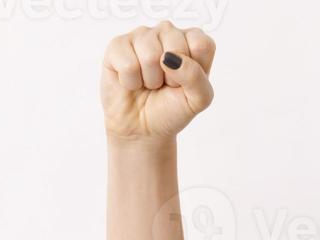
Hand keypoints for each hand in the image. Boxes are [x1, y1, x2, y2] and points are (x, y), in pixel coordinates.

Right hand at [101, 22, 215, 143]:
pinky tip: (132, 82)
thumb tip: (170, 58)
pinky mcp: (118, 45)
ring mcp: (142, 35)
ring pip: (150, 55)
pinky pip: (128, 64)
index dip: (193, 71)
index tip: (184, 83)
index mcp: (192, 41)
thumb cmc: (170, 110)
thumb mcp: (197, 101)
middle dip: (170, 77)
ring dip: (150, 80)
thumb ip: (196, 78)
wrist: (141, 128)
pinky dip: (131, 82)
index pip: (201, 44)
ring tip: (148, 83)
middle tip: (164, 85)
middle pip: (175, 46)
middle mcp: (168, 32)